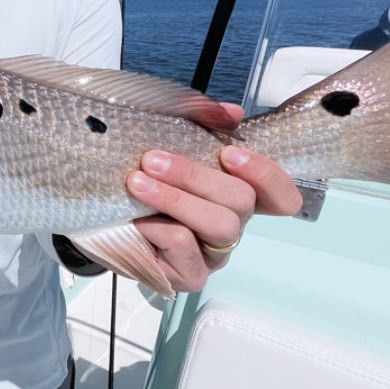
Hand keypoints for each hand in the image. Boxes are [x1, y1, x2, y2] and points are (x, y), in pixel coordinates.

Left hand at [126, 130, 303, 293]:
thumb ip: (203, 128)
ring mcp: (215, 253)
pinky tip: (138, 220)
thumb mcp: (172, 151)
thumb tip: (231, 112)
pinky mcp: (192, 275)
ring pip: (218, 223)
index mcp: (238, 195)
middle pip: (242, 201)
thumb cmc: (148, 187)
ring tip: (137, 183)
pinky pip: (185, 246)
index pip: (280, 193)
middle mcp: (234, 224)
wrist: (109, 224)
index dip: (265, 174)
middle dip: (195, 175)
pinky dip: (159, 228)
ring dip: (175, 198)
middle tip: (153, 159)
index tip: (231, 153)